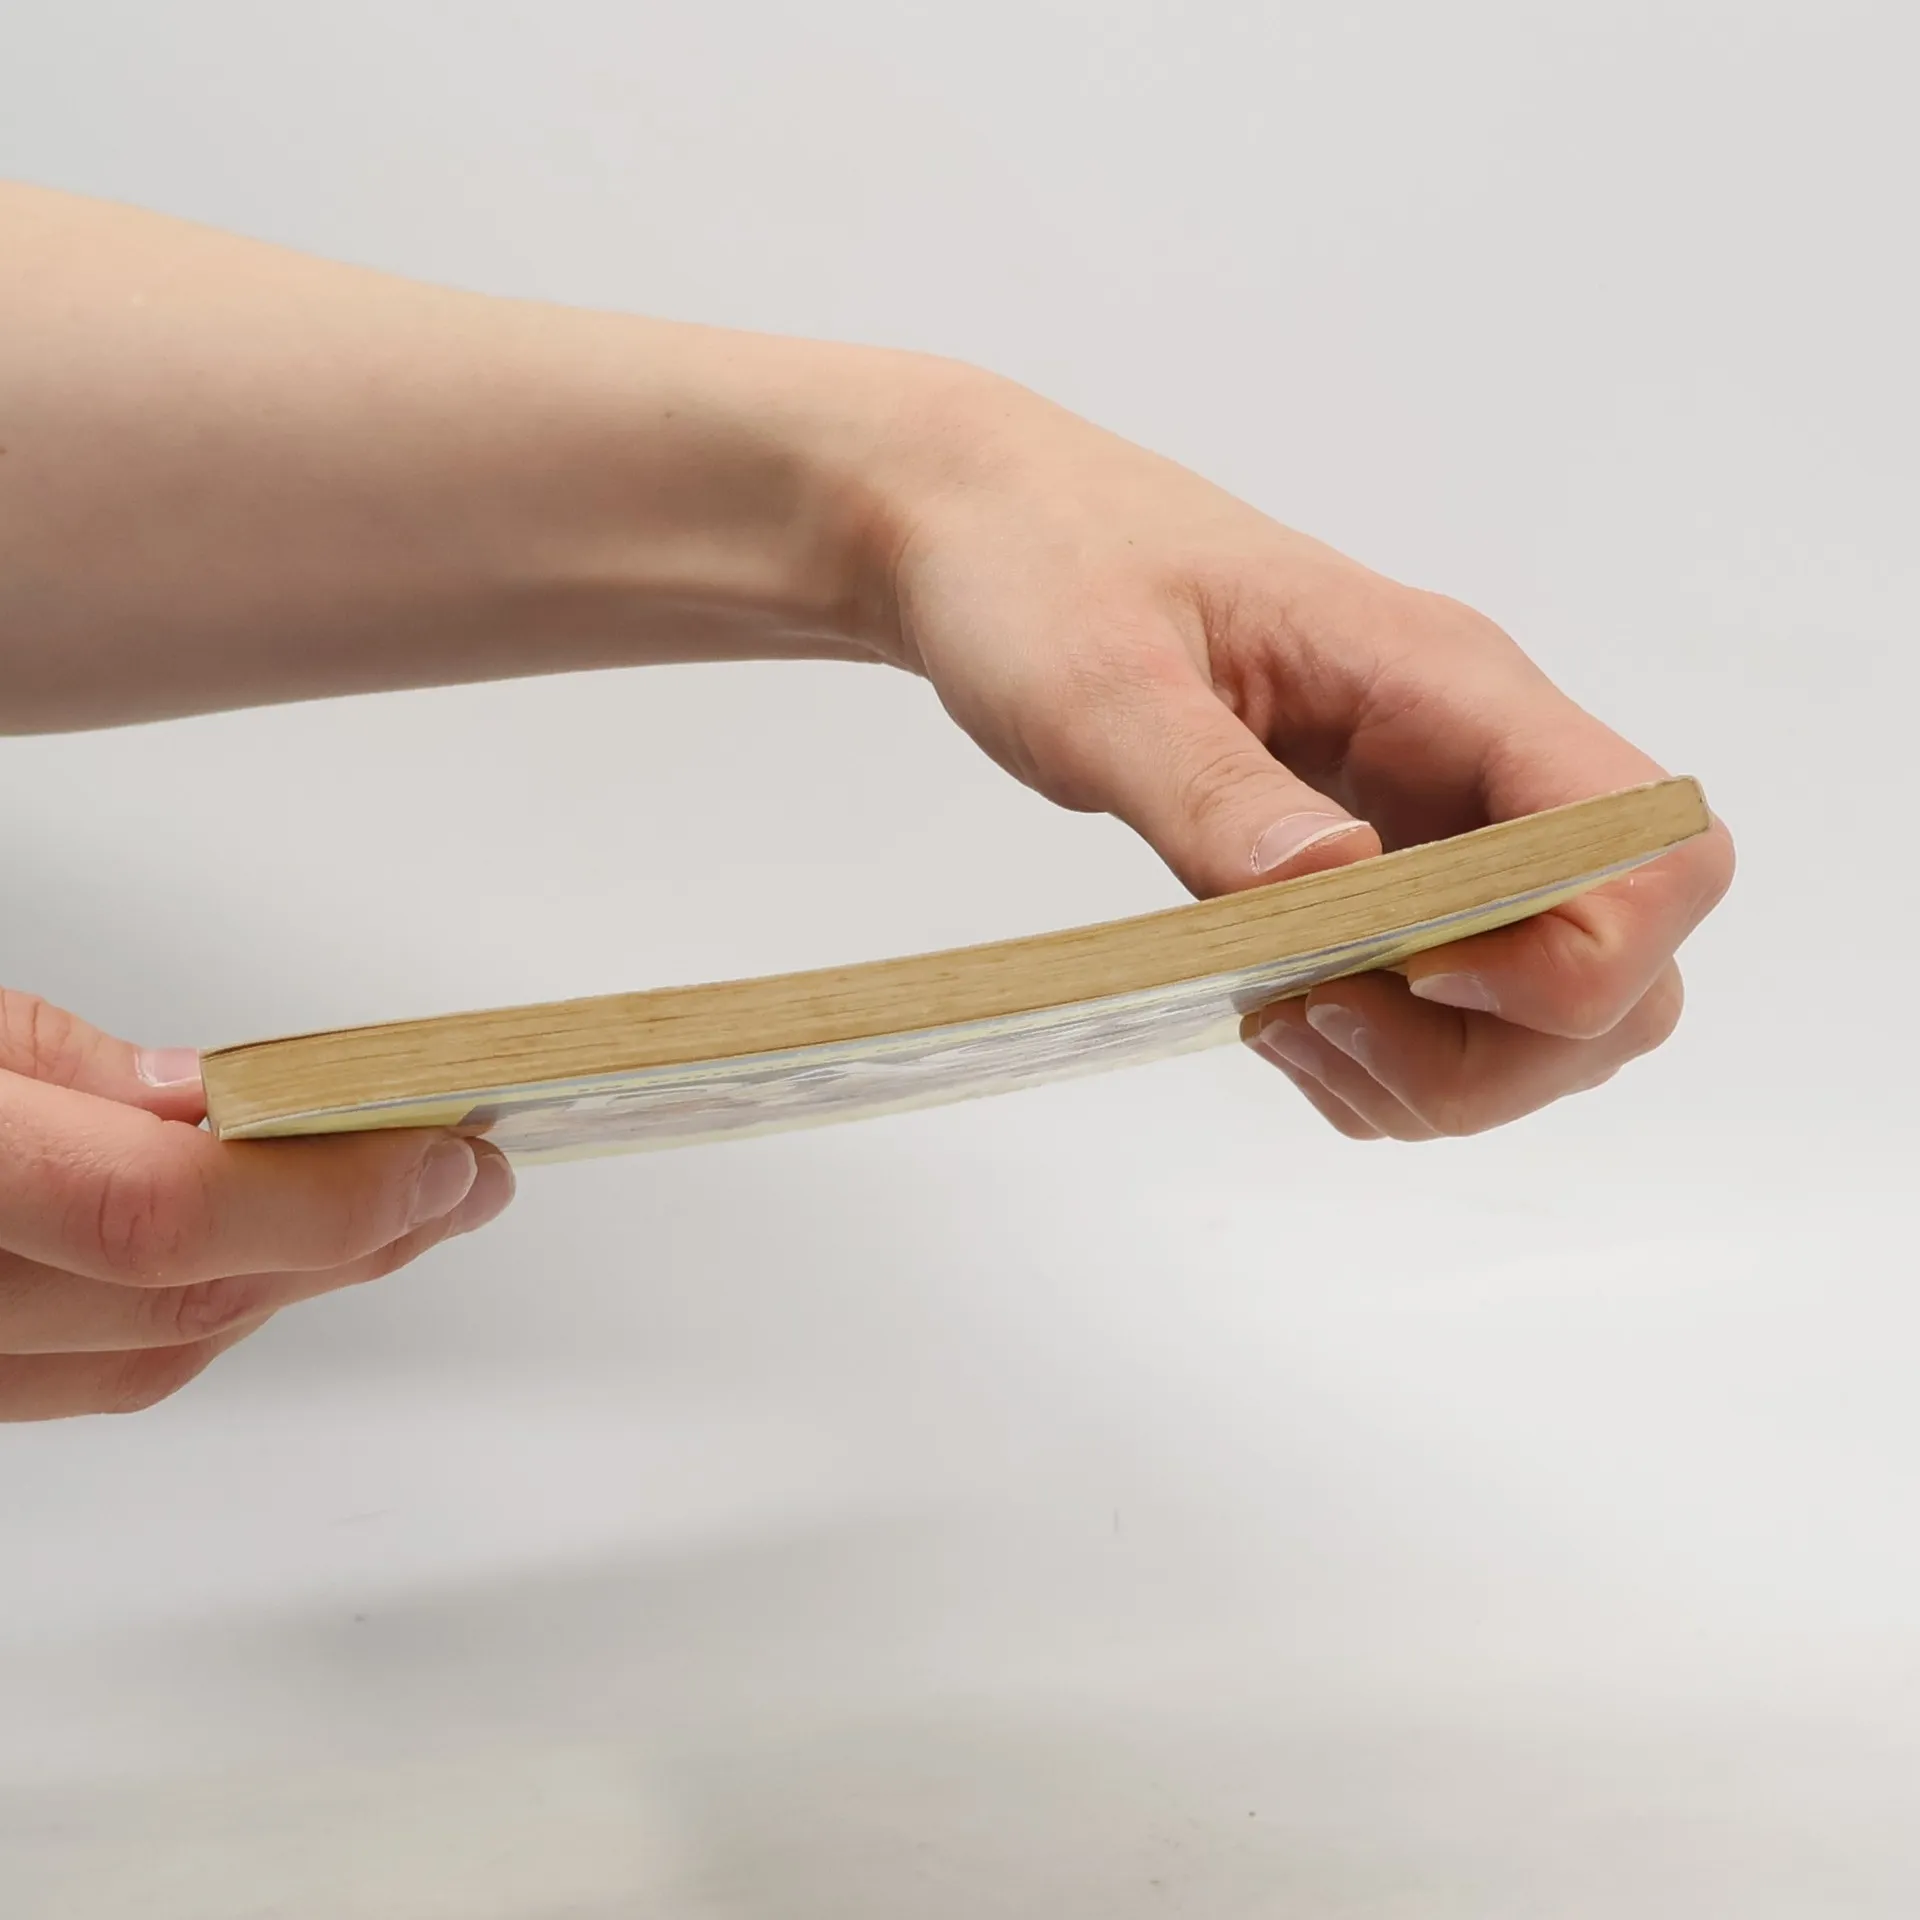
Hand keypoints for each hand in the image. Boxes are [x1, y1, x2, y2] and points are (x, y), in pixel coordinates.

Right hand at [0, 991, 513, 1419]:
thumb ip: (60, 1064)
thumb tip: (214, 1099)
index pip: (157, 1213)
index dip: (323, 1195)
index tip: (440, 1158)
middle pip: (182, 1299)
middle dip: (353, 1235)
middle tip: (466, 1180)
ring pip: (151, 1360)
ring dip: (295, 1279)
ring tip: (402, 1212)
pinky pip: (94, 1379)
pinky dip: (199, 1312)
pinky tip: (273, 1259)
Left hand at [881, 371, 1734, 1138]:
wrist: (992, 537)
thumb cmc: (1043, 574)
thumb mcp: (1097, 685)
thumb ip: (1211, 791)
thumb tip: (1335, 890)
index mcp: (1443, 684)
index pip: (1649, 840)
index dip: (1582, 954)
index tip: (1412, 975)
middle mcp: (1473, 759)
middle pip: (1627, 964)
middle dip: (1504, 1050)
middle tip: (1320, 1024)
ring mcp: (1435, 821)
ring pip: (1552, 1010)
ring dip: (1442, 1070)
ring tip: (1286, 1026)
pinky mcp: (1381, 873)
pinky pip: (1454, 1013)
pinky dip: (1391, 1063)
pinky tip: (1282, 1022)